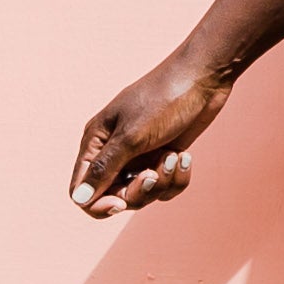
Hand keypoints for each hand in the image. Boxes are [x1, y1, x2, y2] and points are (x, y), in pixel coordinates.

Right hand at [69, 54, 231, 217]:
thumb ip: (104, 169)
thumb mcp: (132, 136)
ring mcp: (140, 156)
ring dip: (161, 182)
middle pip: (114, 196)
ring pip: (143, 193)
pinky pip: (165, 186)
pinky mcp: (164, 157)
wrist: (204, 79)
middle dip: (138, 192)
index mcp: (95, 143)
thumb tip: (78, 199)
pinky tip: (185, 156)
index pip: (82, 190)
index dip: (97, 204)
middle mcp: (114, 152)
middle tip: (155, 173)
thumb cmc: (163, 100)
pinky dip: (177, 177)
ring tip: (174, 156)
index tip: (121, 204)